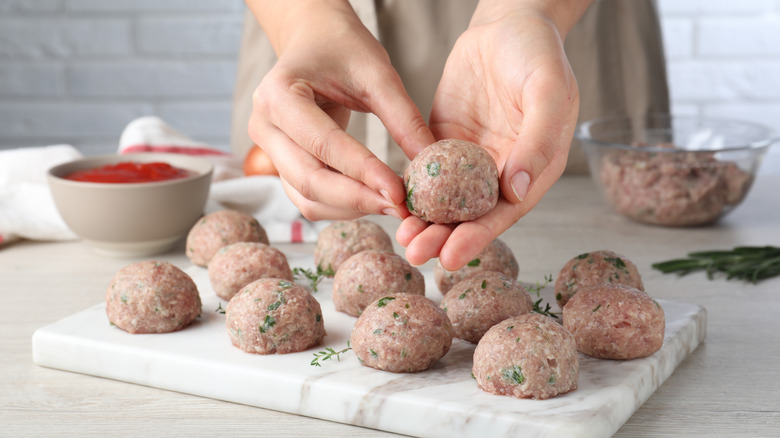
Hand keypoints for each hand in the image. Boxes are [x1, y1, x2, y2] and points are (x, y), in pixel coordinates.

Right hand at [246, 0, 433, 219]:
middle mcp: (264, 125)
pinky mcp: (281, 164)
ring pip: (306, 197)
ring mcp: (267, 149)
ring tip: (392, 204)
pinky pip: (308, 197)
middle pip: (309, 180)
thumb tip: (429, 161)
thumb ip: (404, 118)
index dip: (363, 172)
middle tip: (401, 206)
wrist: (314, 38)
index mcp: (278, 94)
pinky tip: (373, 198)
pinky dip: (342, 205)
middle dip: (357, 198)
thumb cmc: (343, 47)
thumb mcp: (378, 72)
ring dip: (351, 208)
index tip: (400, 191)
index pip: (324, 145)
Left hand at [397, 4, 582, 269]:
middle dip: (444, 237)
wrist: (507, 24)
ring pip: (445, 199)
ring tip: (402, 238)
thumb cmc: (538, 53)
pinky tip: (393, 201)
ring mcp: (471, 160)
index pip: (505, 212)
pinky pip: (427, 171)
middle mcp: (501, 172)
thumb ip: (539, 140)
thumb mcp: (548, 90)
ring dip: (424, 221)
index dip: (479, 236)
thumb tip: (516, 191)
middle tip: (415, 254)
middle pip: (470, 214)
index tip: (452, 256)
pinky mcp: (445, 143)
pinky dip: (411, 188)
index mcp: (533, 169)